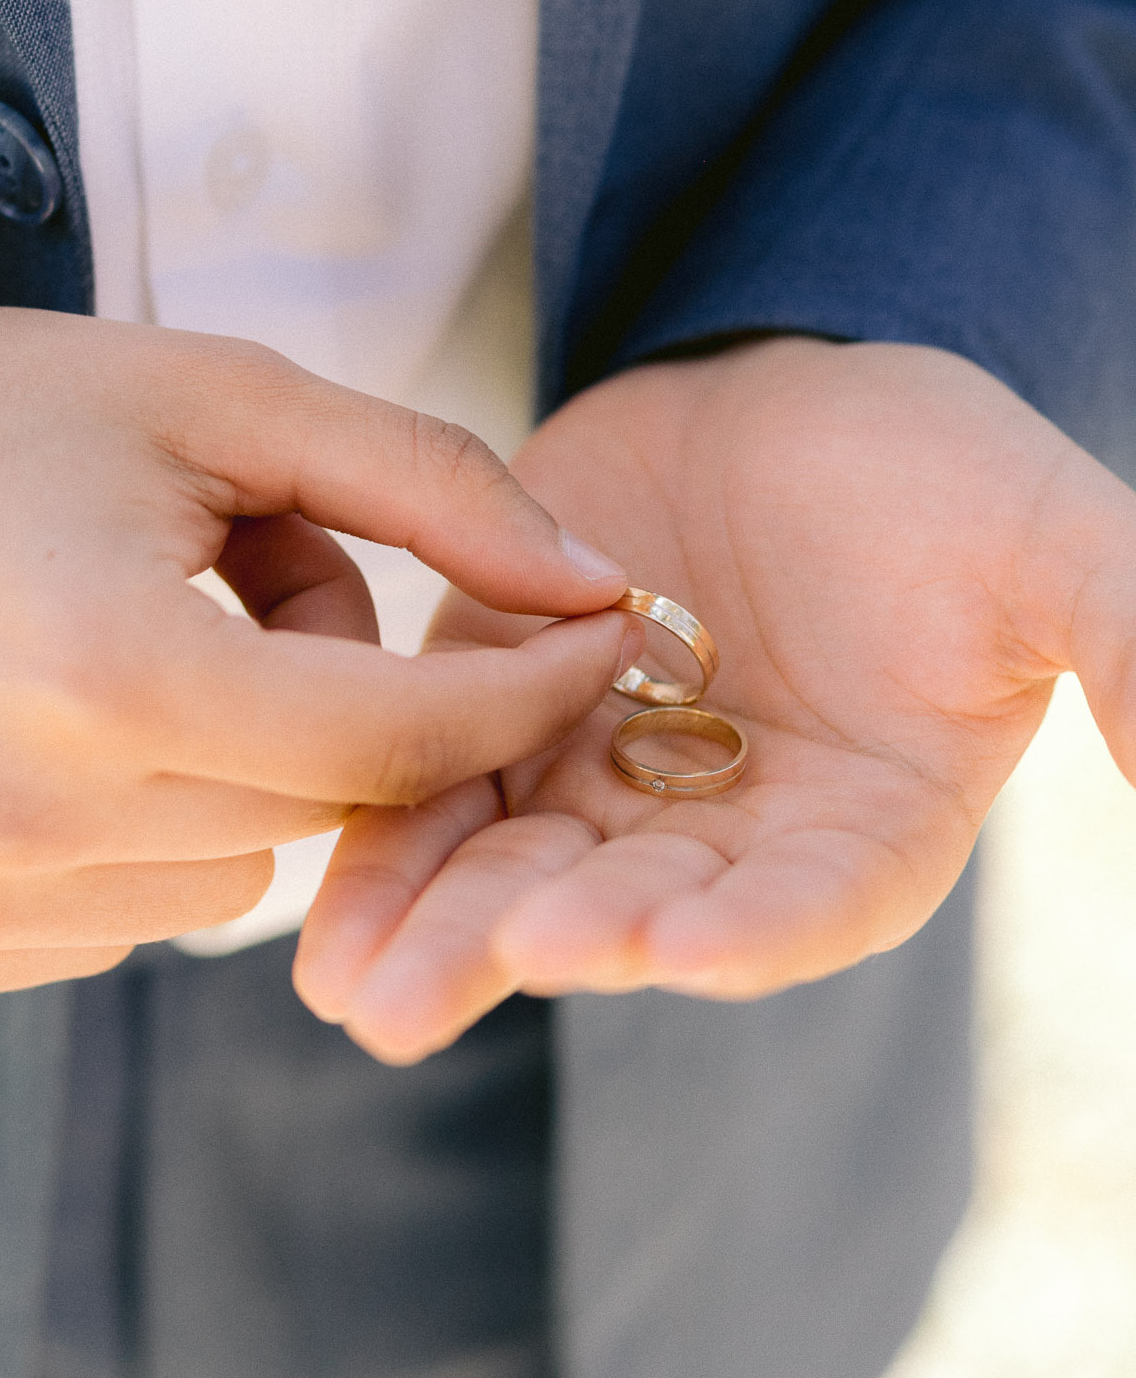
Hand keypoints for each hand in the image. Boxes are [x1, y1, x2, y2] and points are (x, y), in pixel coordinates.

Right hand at [0, 274, 636, 994]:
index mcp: (109, 670)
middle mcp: (21, 819)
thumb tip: (595, 585)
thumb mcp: (219, 397)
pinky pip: (126, 913)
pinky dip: (146, 826)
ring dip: (248, 764)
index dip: (526, 688)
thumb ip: (429, 483)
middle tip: (258, 569)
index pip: (401, 739)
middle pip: (326, 805)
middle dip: (347, 688)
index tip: (596, 633)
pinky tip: (64, 722)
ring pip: (236, 869)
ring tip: (146, 638)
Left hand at [296, 338, 1135, 1059]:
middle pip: (643, 910)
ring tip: (356, 989)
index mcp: (867, 823)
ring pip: (523, 870)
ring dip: (442, 929)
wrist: (792, 387)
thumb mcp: (1051, 544)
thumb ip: (1121, 641)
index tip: (663, 947)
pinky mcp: (513, 712)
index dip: (743, 931)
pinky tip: (321, 911)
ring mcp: (615, 780)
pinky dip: (388, 844)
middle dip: (558, 938)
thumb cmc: (941, 468)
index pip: (809, 902)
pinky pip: (445, 793)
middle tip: (471, 968)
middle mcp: (733, 831)